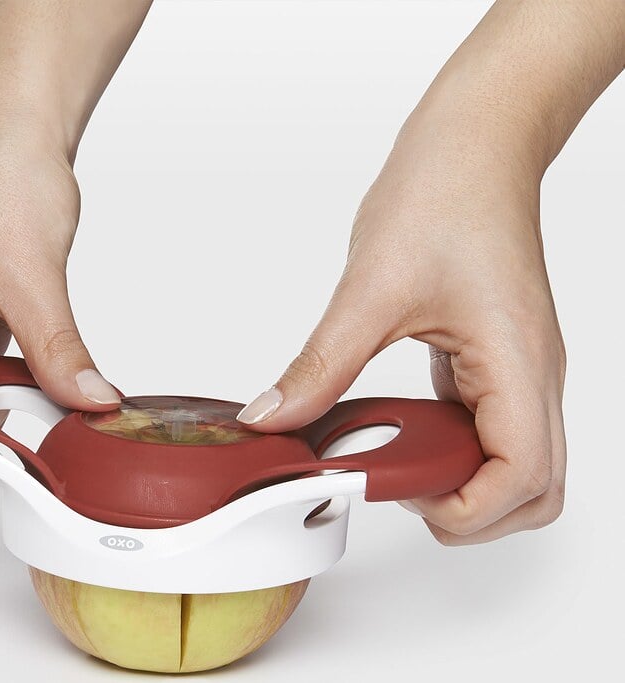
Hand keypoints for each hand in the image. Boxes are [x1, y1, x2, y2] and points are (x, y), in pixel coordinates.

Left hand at [237, 130, 565, 544]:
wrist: (475, 144)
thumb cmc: (446, 193)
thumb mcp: (370, 289)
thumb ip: (321, 365)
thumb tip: (273, 416)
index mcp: (518, 362)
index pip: (524, 478)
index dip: (466, 509)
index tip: (399, 491)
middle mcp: (532, 374)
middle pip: (533, 488)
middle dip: (468, 508)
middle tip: (397, 479)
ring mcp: (518, 369)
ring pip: (513, 462)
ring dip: (457, 477)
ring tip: (390, 450)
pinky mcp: (495, 358)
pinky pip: (485, 425)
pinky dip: (444, 442)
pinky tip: (394, 420)